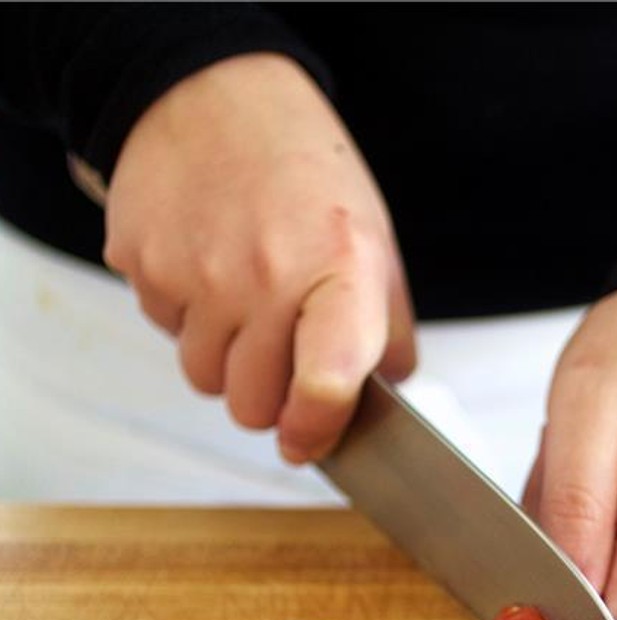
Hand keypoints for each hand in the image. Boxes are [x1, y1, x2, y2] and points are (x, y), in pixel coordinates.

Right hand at [103, 53, 416, 462]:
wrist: (213, 95)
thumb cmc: (306, 174)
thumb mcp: (374, 244)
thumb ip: (387, 331)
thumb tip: (388, 399)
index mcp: (337, 273)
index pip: (325, 385)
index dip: (317, 431)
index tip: (308, 441)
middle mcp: (263, 277)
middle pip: (252, 406)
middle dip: (270, 400)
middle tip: (284, 361)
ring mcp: (195, 273)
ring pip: (204, 380)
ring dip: (227, 364)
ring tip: (247, 308)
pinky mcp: (142, 263)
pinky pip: (165, 333)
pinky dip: (188, 321)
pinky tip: (209, 272)